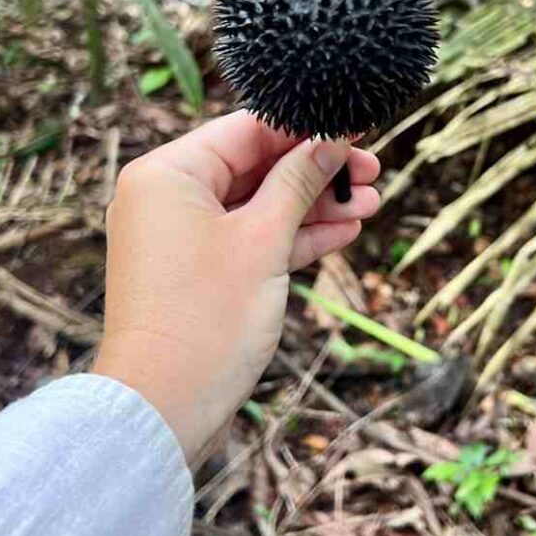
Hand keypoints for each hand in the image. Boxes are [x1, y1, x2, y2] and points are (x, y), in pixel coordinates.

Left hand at [92, 111, 379, 464]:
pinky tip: (344, 231)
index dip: (305, 128)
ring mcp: (182, 237)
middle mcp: (168, 197)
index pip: (247, 131)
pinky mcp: (199, 272)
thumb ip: (298, 182)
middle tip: (371, 170)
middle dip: (316, 170)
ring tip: (371, 203)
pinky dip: (292, 236)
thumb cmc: (206, 318)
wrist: (164, 410)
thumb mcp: (263, 239)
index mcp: (168, 174)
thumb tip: (330, 140)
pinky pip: (250, 239)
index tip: (353, 125)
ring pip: (258, 205)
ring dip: (313, 205)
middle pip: (255, 166)